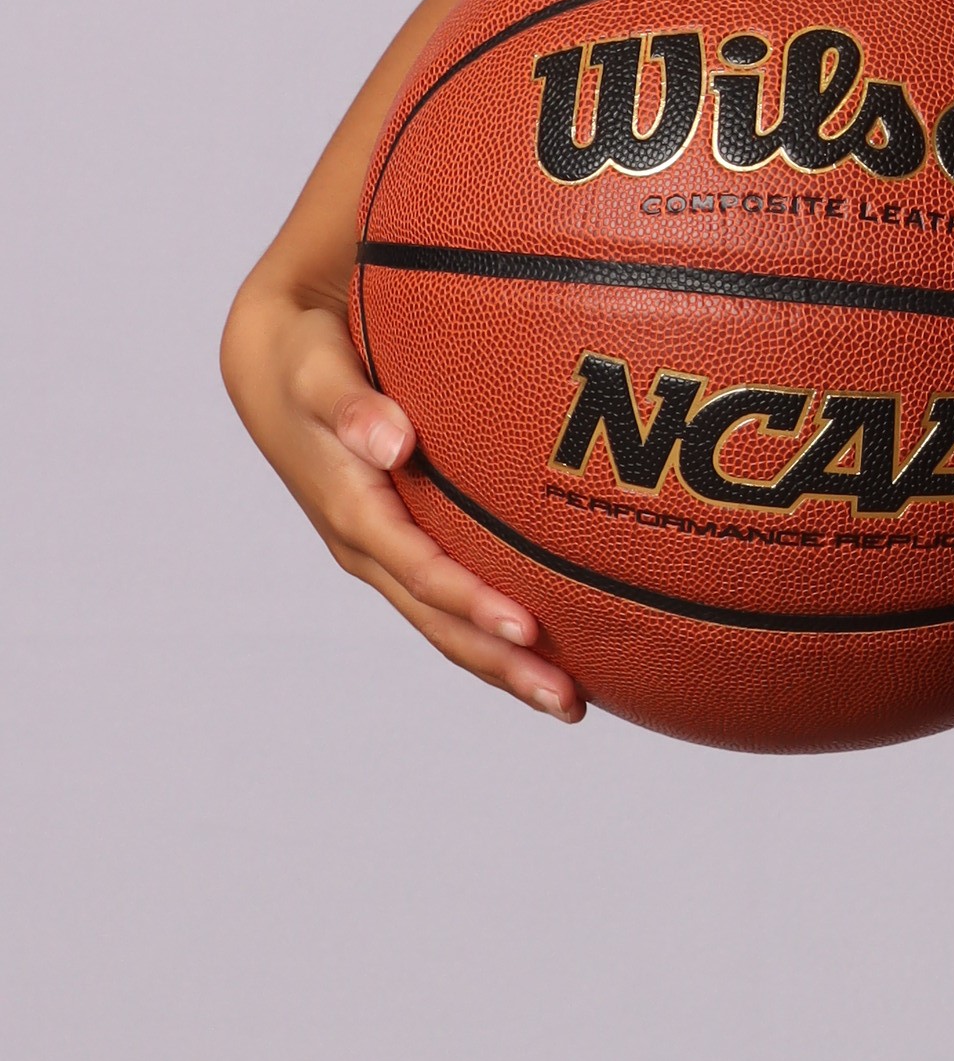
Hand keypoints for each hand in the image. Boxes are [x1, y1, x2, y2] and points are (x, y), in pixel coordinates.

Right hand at [220, 266, 583, 720]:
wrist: (275, 367)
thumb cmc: (305, 358)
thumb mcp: (318, 368)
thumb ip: (352, 404)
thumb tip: (389, 442)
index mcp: (350, 509)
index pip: (417, 568)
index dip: (467, 600)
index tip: (526, 628)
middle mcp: (368, 547)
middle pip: (438, 619)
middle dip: (500, 662)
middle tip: (569, 700)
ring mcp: (384, 553)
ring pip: (445, 623)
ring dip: (503, 665)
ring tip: (571, 702)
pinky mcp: (400, 546)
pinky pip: (449, 600)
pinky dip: (493, 632)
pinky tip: (553, 648)